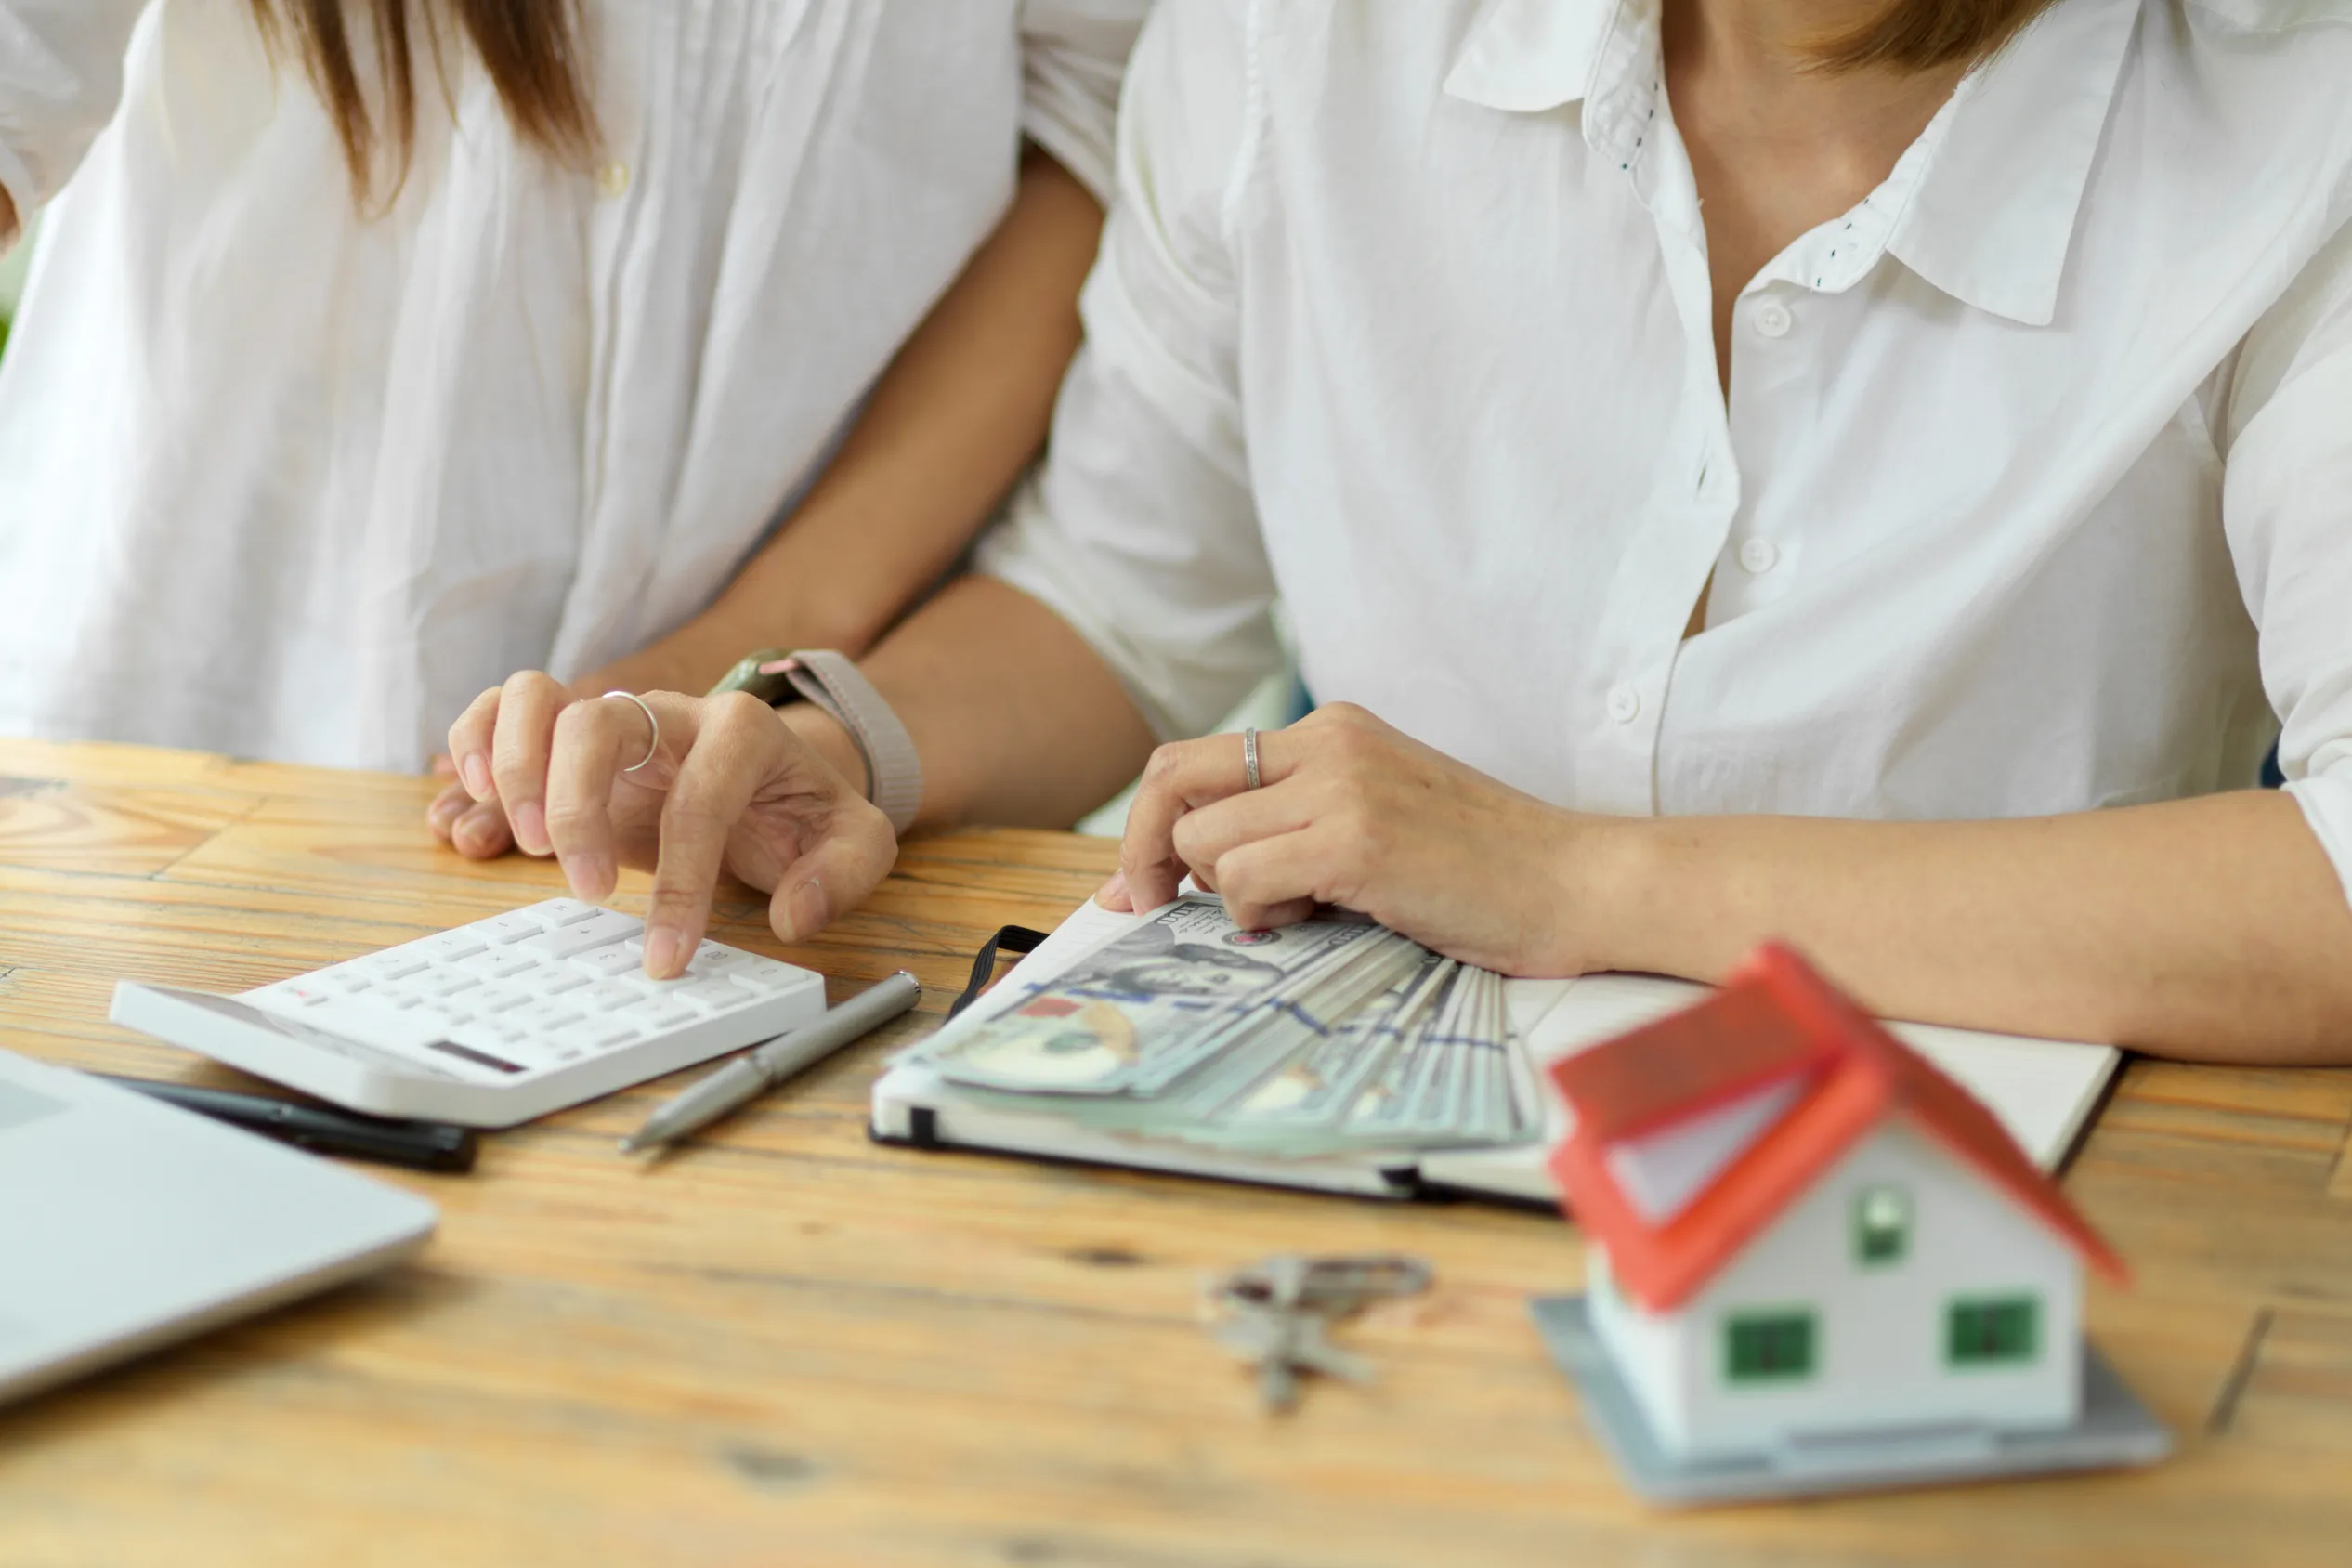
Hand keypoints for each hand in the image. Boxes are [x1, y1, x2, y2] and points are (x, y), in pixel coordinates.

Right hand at [444, 672, 896, 975]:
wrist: (776, 783)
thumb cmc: (806, 814)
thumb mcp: (857, 843)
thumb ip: (842, 874)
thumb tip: (793, 916)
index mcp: (744, 730)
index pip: (700, 796)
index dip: (681, 881)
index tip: (666, 954)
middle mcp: (669, 711)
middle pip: (597, 723)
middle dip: (578, 807)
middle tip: (582, 888)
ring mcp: (614, 718)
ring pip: (537, 698)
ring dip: (514, 765)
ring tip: (523, 837)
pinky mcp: (571, 739)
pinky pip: (505, 709)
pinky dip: (477, 741)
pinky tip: (476, 796)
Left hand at [1103, 703, 1616, 976]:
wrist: (1578, 884)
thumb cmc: (1482, 872)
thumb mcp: (1376, 819)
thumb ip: (1293, 824)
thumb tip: (1183, 870)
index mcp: (1333, 729)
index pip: (1194, 758)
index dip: (1148, 823)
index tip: (1136, 884)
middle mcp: (1328, 741)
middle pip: (1173, 781)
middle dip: (1147, 852)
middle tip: (1157, 906)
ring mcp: (1342, 786)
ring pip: (1204, 838)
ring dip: (1231, 893)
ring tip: (1302, 910)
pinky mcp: (1356, 838)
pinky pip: (1245, 876)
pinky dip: (1260, 912)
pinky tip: (1318, 919)